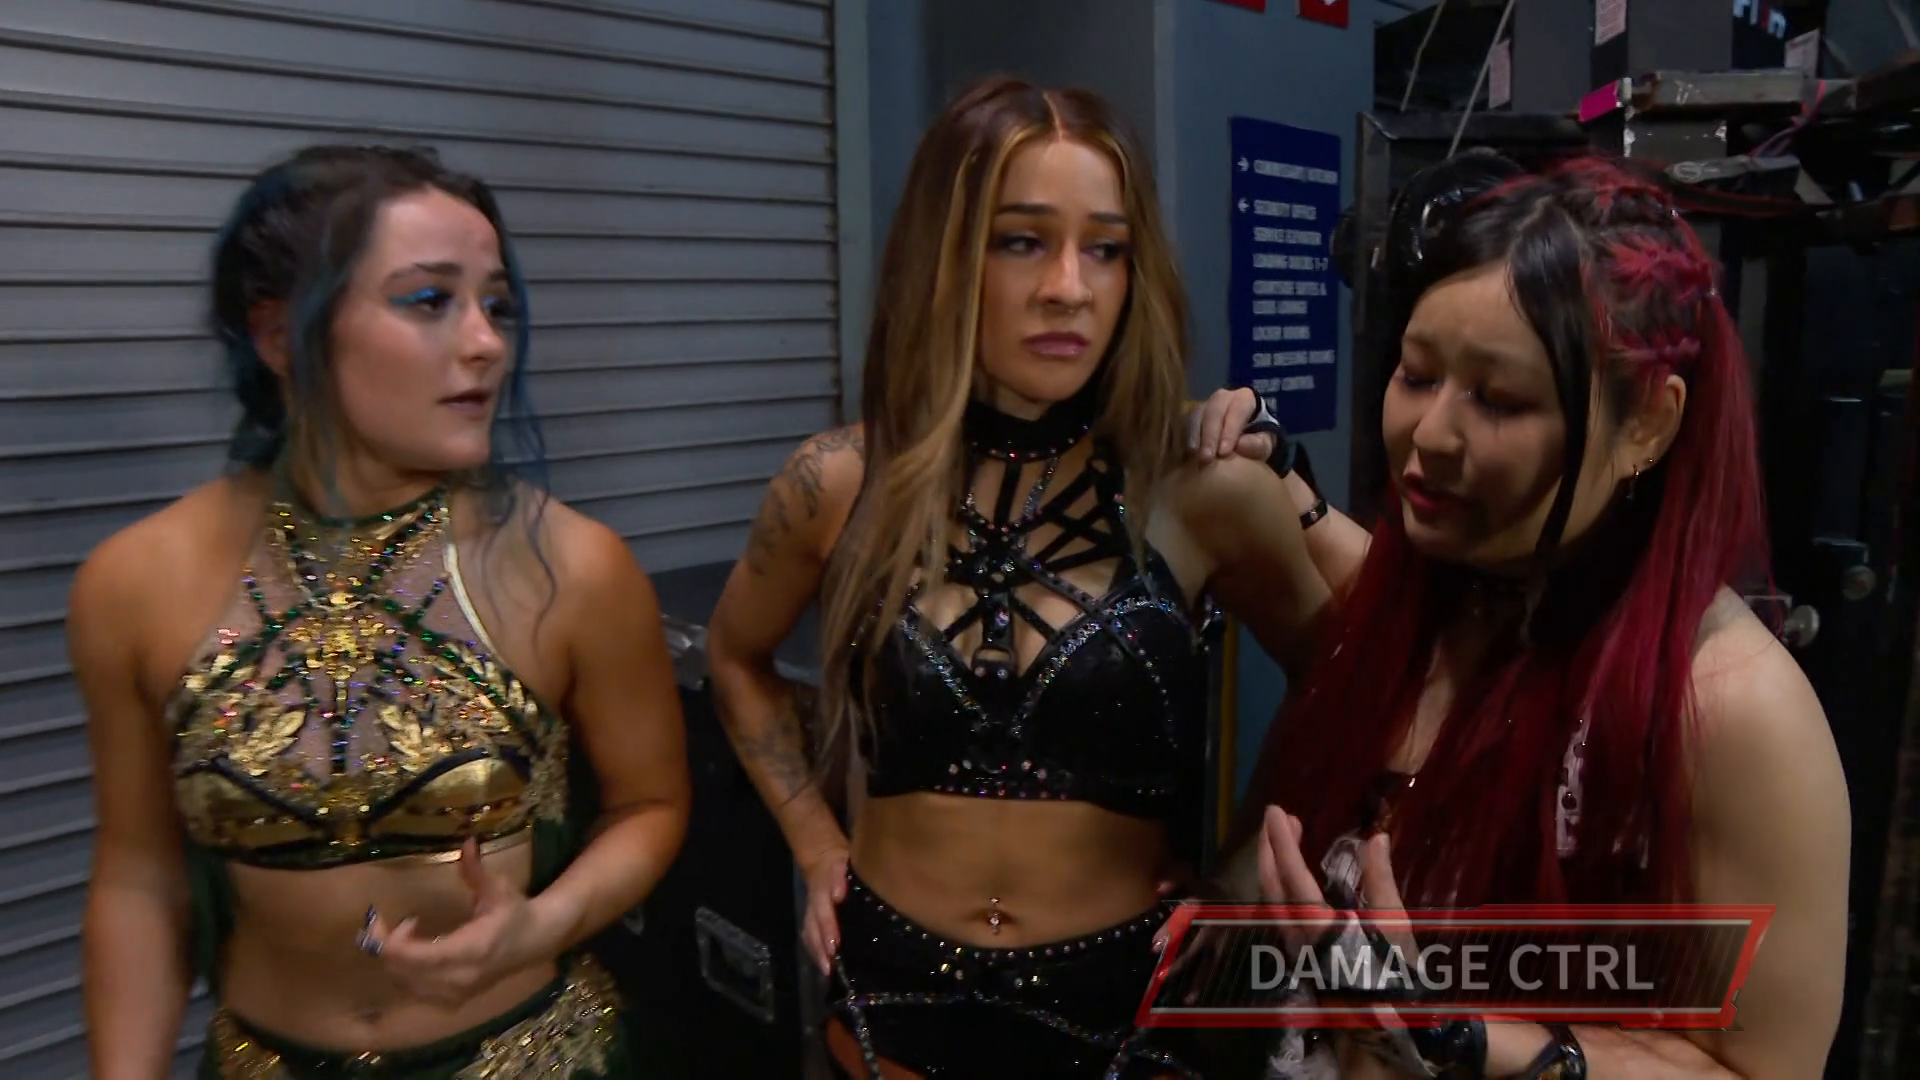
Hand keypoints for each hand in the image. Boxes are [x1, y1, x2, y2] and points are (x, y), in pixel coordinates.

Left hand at [359, 837, 557, 1008]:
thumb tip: (467, 842)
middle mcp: (459, 978)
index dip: (388, 940)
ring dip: (395, 958)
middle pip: (400, 971)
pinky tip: (415, 950)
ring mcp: (455, 994)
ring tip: (407, 932)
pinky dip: (404, 971)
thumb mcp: (497, 888)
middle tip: (385, 921)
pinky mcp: (452, 1000)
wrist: (535, 942)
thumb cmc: (514, 912)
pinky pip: (414, 990)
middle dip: (385, 946)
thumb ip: (476, 870)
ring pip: (404, 983)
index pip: (414, 956)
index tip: (380, 917)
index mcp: (469, 950)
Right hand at [800, 846, 848, 976]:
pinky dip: (815, 949)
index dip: (827, 928)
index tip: (834, 947)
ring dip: (816, 952)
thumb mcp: (842, 862)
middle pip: (812, 928)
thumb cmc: (838, 863)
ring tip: (826, 970)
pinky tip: (824, 963)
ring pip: (809, 934)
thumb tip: (838, 894)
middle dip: (820, 948)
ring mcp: (810, 911)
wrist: (823, 857)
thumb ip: (838, 876)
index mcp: (820, 889)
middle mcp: (813, 904)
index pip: (822, 910)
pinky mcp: (811, 917)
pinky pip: (810, 935)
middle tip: (829, 967)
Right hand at [1187, 387, 1274, 463]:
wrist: (1244, 439)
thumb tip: (1240, 445)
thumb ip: (1257, 444)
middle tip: (1207, 457)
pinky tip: (1186, 452)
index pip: (1237, 409)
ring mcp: (1205, 404)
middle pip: (1214, 410)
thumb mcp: (1264, 443)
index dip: (1230, 430)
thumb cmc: (1256, 438)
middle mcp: (1222, 397)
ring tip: (1195, 454)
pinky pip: (1184, 422)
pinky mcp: (1191, 415)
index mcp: (1244, 398)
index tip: (1224, 452)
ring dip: (1195, 435)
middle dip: (1210, 434)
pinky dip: (1185, 437)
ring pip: (1196, 414)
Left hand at [1257, 806, 1417, 995]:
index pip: (1293, 874)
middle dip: (1269, 847)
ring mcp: (1292, 947)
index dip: (1282, 841)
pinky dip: (1278, 885)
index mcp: (1318, 925)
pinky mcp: (1297, 955)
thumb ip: (1380, 882)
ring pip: (1271, 898)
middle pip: (1271, 884)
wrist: (1379, 1026)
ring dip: (1272, 865)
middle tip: (1276, 818)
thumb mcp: (1394, 927)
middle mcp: (1295, 934)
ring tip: (1284, 839)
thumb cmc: (1391, 976)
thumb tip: (1376, 838)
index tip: (1275, 811)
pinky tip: (1289, 878)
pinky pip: (1277, 912)